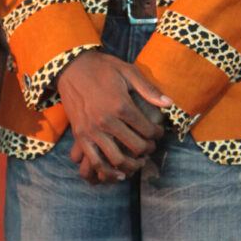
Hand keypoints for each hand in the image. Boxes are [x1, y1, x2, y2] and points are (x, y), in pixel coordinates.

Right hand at [57, 50, 170, 184]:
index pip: (147, 130)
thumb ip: (148, 89)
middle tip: (150, 145)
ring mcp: (91, 130)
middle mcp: (106, 120)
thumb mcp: (127, 71)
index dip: (158, 133)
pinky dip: (108, 172)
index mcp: (121, 105)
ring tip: (138, 161)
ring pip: (117, 160)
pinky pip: (95, 161)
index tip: (158, 132)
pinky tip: (119, 173)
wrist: (71, 67)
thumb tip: (169, 104)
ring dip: (132, 165)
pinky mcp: (80, 135)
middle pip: (136, 146)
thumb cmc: (102, 68)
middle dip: (148, 149)